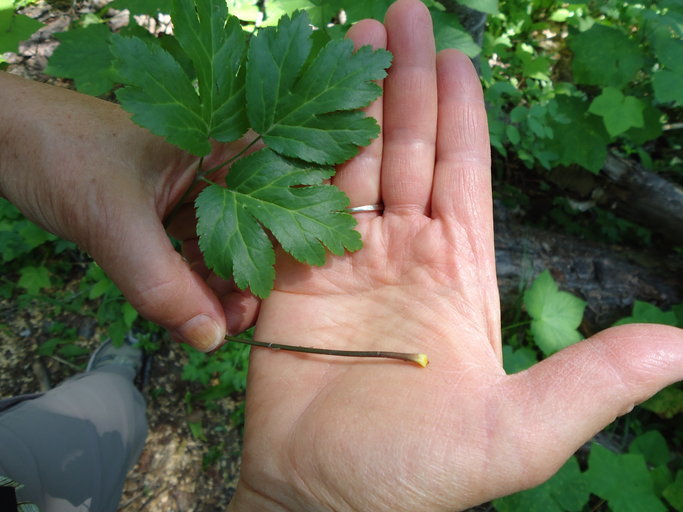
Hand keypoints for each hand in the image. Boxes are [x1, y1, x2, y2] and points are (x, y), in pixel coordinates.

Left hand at [0, 74, 257, 350]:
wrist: (3, 138)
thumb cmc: (61, 155)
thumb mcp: (115, 224)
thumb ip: (163, 284)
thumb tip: (211, 339)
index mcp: (227, 144)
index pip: (279, 203)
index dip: (281, 255)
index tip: (260, 304)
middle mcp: (223, 163)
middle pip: (257, 230)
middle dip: (245, 280)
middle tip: (226, 325)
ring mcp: (198, 186)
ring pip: (227, 244)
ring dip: (217, 286)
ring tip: (202, 323)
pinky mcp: (173, 205)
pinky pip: (197, 247)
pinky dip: (192, 279)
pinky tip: (184, 307)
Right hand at [229, 1, 682, 509]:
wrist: (327, 501)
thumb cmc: (420, 474)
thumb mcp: (520, 432)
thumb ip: (592, 380)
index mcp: (458, 273)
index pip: (464, 173)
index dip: (460, 114)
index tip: (456, 56)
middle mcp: (403, 254)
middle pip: (407, 150)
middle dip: (405, 84)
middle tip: (401, 16)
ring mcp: (344, 260)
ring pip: (351, 165)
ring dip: (352, 105)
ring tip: (352, 40)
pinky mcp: (291, 277)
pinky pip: (295, 206)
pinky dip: (296, 159)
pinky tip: (294, 114)